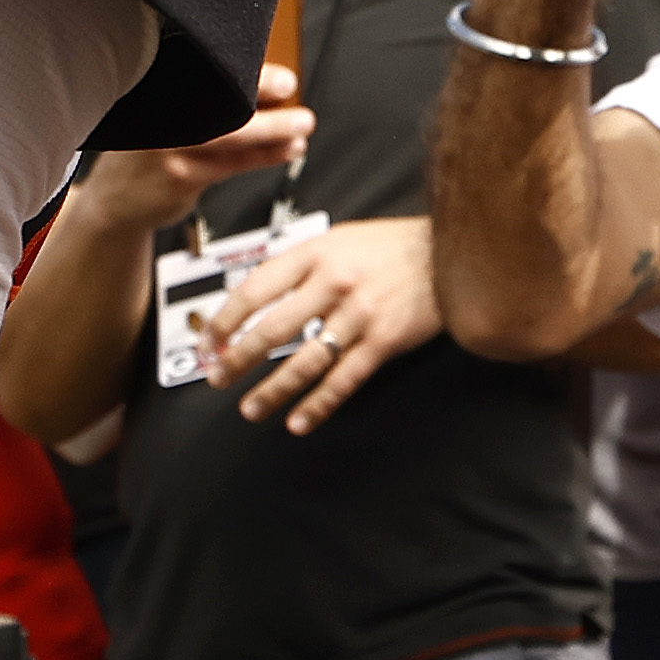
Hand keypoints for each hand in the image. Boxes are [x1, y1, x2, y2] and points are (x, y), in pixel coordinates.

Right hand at [68, 62, 309, 233]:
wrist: (117, 200)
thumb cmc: (149, 148)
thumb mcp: (161, 111)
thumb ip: (199, 93)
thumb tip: (260, 76)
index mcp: (153, 87)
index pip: (198, 66)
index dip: (238, 61)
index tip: (269, 67)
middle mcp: (159, 113)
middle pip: (216, 97)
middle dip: (259, 89)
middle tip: (288, 85)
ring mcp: (168, 146)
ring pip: (231, 133)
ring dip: (274, 128)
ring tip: (301, 124)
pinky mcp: (181, 175)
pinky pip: (233, 162)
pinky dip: (266, 155)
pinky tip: (286, 149)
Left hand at [203, 214, 439, 432]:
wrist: (449, 253)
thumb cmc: (391, 247)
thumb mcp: (338, 239)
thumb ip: (299, 263)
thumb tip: (257, 292)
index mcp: (316, 253)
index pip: (256, 287)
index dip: (226, 318)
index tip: (210, 340)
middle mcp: (334, 283)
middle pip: (273, 328)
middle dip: (239, 358)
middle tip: (219, 377)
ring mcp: (359, 314)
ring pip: (305, 361)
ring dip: (273, 390)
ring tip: (251, 408)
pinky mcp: (383, 341)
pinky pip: (344, 379)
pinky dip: (319, 404)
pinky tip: (299, 420)